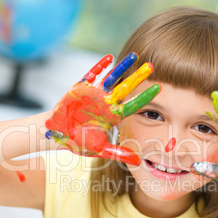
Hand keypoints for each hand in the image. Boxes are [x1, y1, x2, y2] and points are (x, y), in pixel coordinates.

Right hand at [45, 52, 160, 164]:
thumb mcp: (99, 149)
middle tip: (152, 66)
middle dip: (138, 77)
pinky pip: (91, 74)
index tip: (159, 89)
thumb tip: (138, 161)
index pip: (132, 104)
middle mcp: (106, 103)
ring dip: (122, 67)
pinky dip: (100, 66)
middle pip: (125, 87)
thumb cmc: (78, 142)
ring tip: (135, 56)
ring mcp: (94, 94)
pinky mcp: (80, 88)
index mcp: (112, 116)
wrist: (57, 134)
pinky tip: (110, 57)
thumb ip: (118, 153)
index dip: (145, 97)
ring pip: (111, 77)